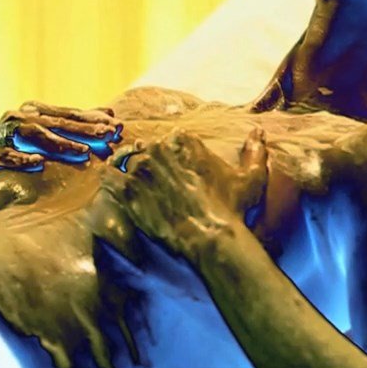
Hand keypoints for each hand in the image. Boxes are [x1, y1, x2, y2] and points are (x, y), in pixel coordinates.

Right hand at [0, 101, 122, 215]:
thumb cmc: (19, 163)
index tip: (116, 126)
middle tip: (105, 136)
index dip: (92, 118)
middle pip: (53, 121)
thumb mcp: (48, 146)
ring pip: (30, 133)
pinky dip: (20, 157)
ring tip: (80, 152)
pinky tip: (38, 163)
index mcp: (32, 113)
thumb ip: (76, 130)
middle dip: (82, 129)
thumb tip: (113, 116)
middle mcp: (14, 119)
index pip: (67, 114)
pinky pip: (1, 154)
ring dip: (57, 142)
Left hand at [98, 127, 267, 262]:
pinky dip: (109, 179)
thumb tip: (258, 132)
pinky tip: (114, 187)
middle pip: (146, 148)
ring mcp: (142, 169)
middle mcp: (161, 149)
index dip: (169, 152)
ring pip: (125, 160)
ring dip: (128, 169)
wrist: (211, 236)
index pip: (170, 138)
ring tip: (133, 183)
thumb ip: (254, 151)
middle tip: (153, 179)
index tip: (171, 165)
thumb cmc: (231, 208)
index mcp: (186, 141)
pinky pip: (108, 176)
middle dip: (149, 161)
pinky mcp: (127, 191)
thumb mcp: (250, 178)